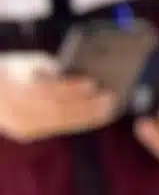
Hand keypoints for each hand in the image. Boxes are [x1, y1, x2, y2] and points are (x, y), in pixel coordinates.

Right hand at [0, 67, 115, 143]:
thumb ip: (51, 68)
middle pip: (56, 110)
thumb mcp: (27, 62)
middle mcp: (14, 109)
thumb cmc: (11, 71)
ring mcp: (18, 124)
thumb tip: (82, 75)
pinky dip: (78, 122)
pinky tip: (97, 116)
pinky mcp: (25, 133)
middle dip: (86, 105)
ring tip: (109, 107)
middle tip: (111, 98)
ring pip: (58, 123)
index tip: (93, 82)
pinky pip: (56, 128)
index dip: (70, 87)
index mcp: (13, 86)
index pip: (45, 90)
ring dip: (88, 117)